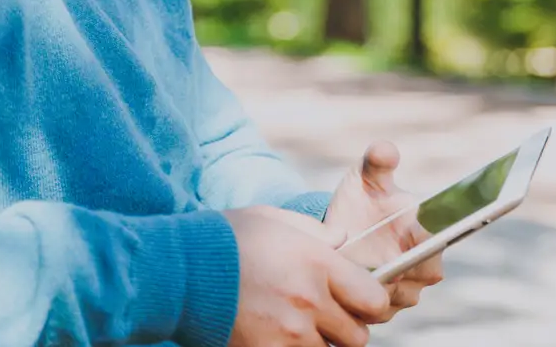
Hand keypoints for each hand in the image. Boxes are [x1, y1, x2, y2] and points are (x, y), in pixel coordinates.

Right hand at [224, 205, 390, 346]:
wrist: (180, 270)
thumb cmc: (228, 239)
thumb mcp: (275, 220)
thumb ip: (316, 232)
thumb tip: (343, 240)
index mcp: (319, 264)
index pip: (375, 299)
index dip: (371, 303)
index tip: (360, 301)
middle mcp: (310, 302)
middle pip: (357, 336)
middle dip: (347, 329)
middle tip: (328, 317)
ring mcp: (288, 334)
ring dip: (320, 343)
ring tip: (297, 326)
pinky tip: (278, 335)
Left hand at [323, 141, 444, 314]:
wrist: (342, 231)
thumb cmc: (361, 199)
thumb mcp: (365, 177)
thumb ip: (377, 162)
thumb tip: (384, 149)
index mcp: (428, 232)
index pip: (435, 246)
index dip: (417, 249)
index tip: (393, 249)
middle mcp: (425, 264)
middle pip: (416, 279)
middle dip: (391, 272)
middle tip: (363, 262)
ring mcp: (407, 290)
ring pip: (395, 299)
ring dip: (372, 289)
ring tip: (349, 272)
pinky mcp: (386, 309)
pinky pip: (377, 313)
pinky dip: (359, 304)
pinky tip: (343, 288)